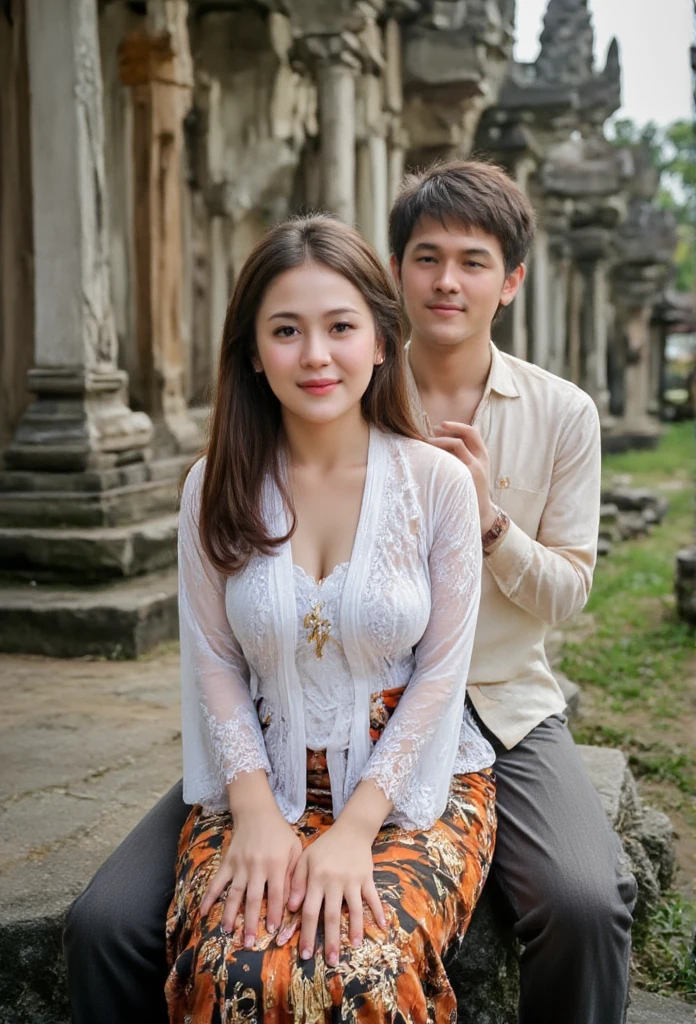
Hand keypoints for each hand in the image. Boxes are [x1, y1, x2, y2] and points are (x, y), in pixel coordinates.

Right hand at [201, 807, 301, 945]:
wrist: (257, 812)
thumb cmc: (280, 833)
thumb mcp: (295, 849)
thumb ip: (296, 875)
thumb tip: (294, 903)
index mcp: (276, 863)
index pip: (276, 893)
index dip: (274, 913)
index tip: (272, 931)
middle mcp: (257, 866)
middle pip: (253, 898)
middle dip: (251, 922)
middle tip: (249, 943)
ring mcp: (240, 864)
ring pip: (234, 893)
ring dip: (230, 914)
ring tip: (228, 932)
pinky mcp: (227, 862)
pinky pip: (217, 881)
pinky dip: (209, 897)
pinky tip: (203, 912)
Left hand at [285, 821, 386, 967]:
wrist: (350, 830)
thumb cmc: (324, 847)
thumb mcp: (305, 859)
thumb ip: (296, 882)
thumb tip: (292, 908)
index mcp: (316, 878)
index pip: (309, 911)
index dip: (306, 933)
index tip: (304, 954)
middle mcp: (334, 881)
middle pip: (331, 916)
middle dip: (330, 941)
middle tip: (330, 962)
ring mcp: (352, 880)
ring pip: (354, 910)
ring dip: (354, 930)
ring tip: (352, 948)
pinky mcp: (367, 878)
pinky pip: (373, 897)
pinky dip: (378, 911)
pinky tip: (382, 926)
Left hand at [430, 421, 496, 533]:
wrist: (481, 513)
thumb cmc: (472, 491)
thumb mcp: (475, 471)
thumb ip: (466, 456)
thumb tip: (451, 440)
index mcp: (482, 455)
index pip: (473, 432)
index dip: (457, 425)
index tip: (441, 424)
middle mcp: (481, 458)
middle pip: (468, 433)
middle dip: (450, 428)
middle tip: (432, 430)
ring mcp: (475, 467)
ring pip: (457, 444)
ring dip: (440, 440)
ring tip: (426, 442)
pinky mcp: (467, 476)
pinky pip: (452, 459)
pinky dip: (440, 454)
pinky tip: (429, 457)